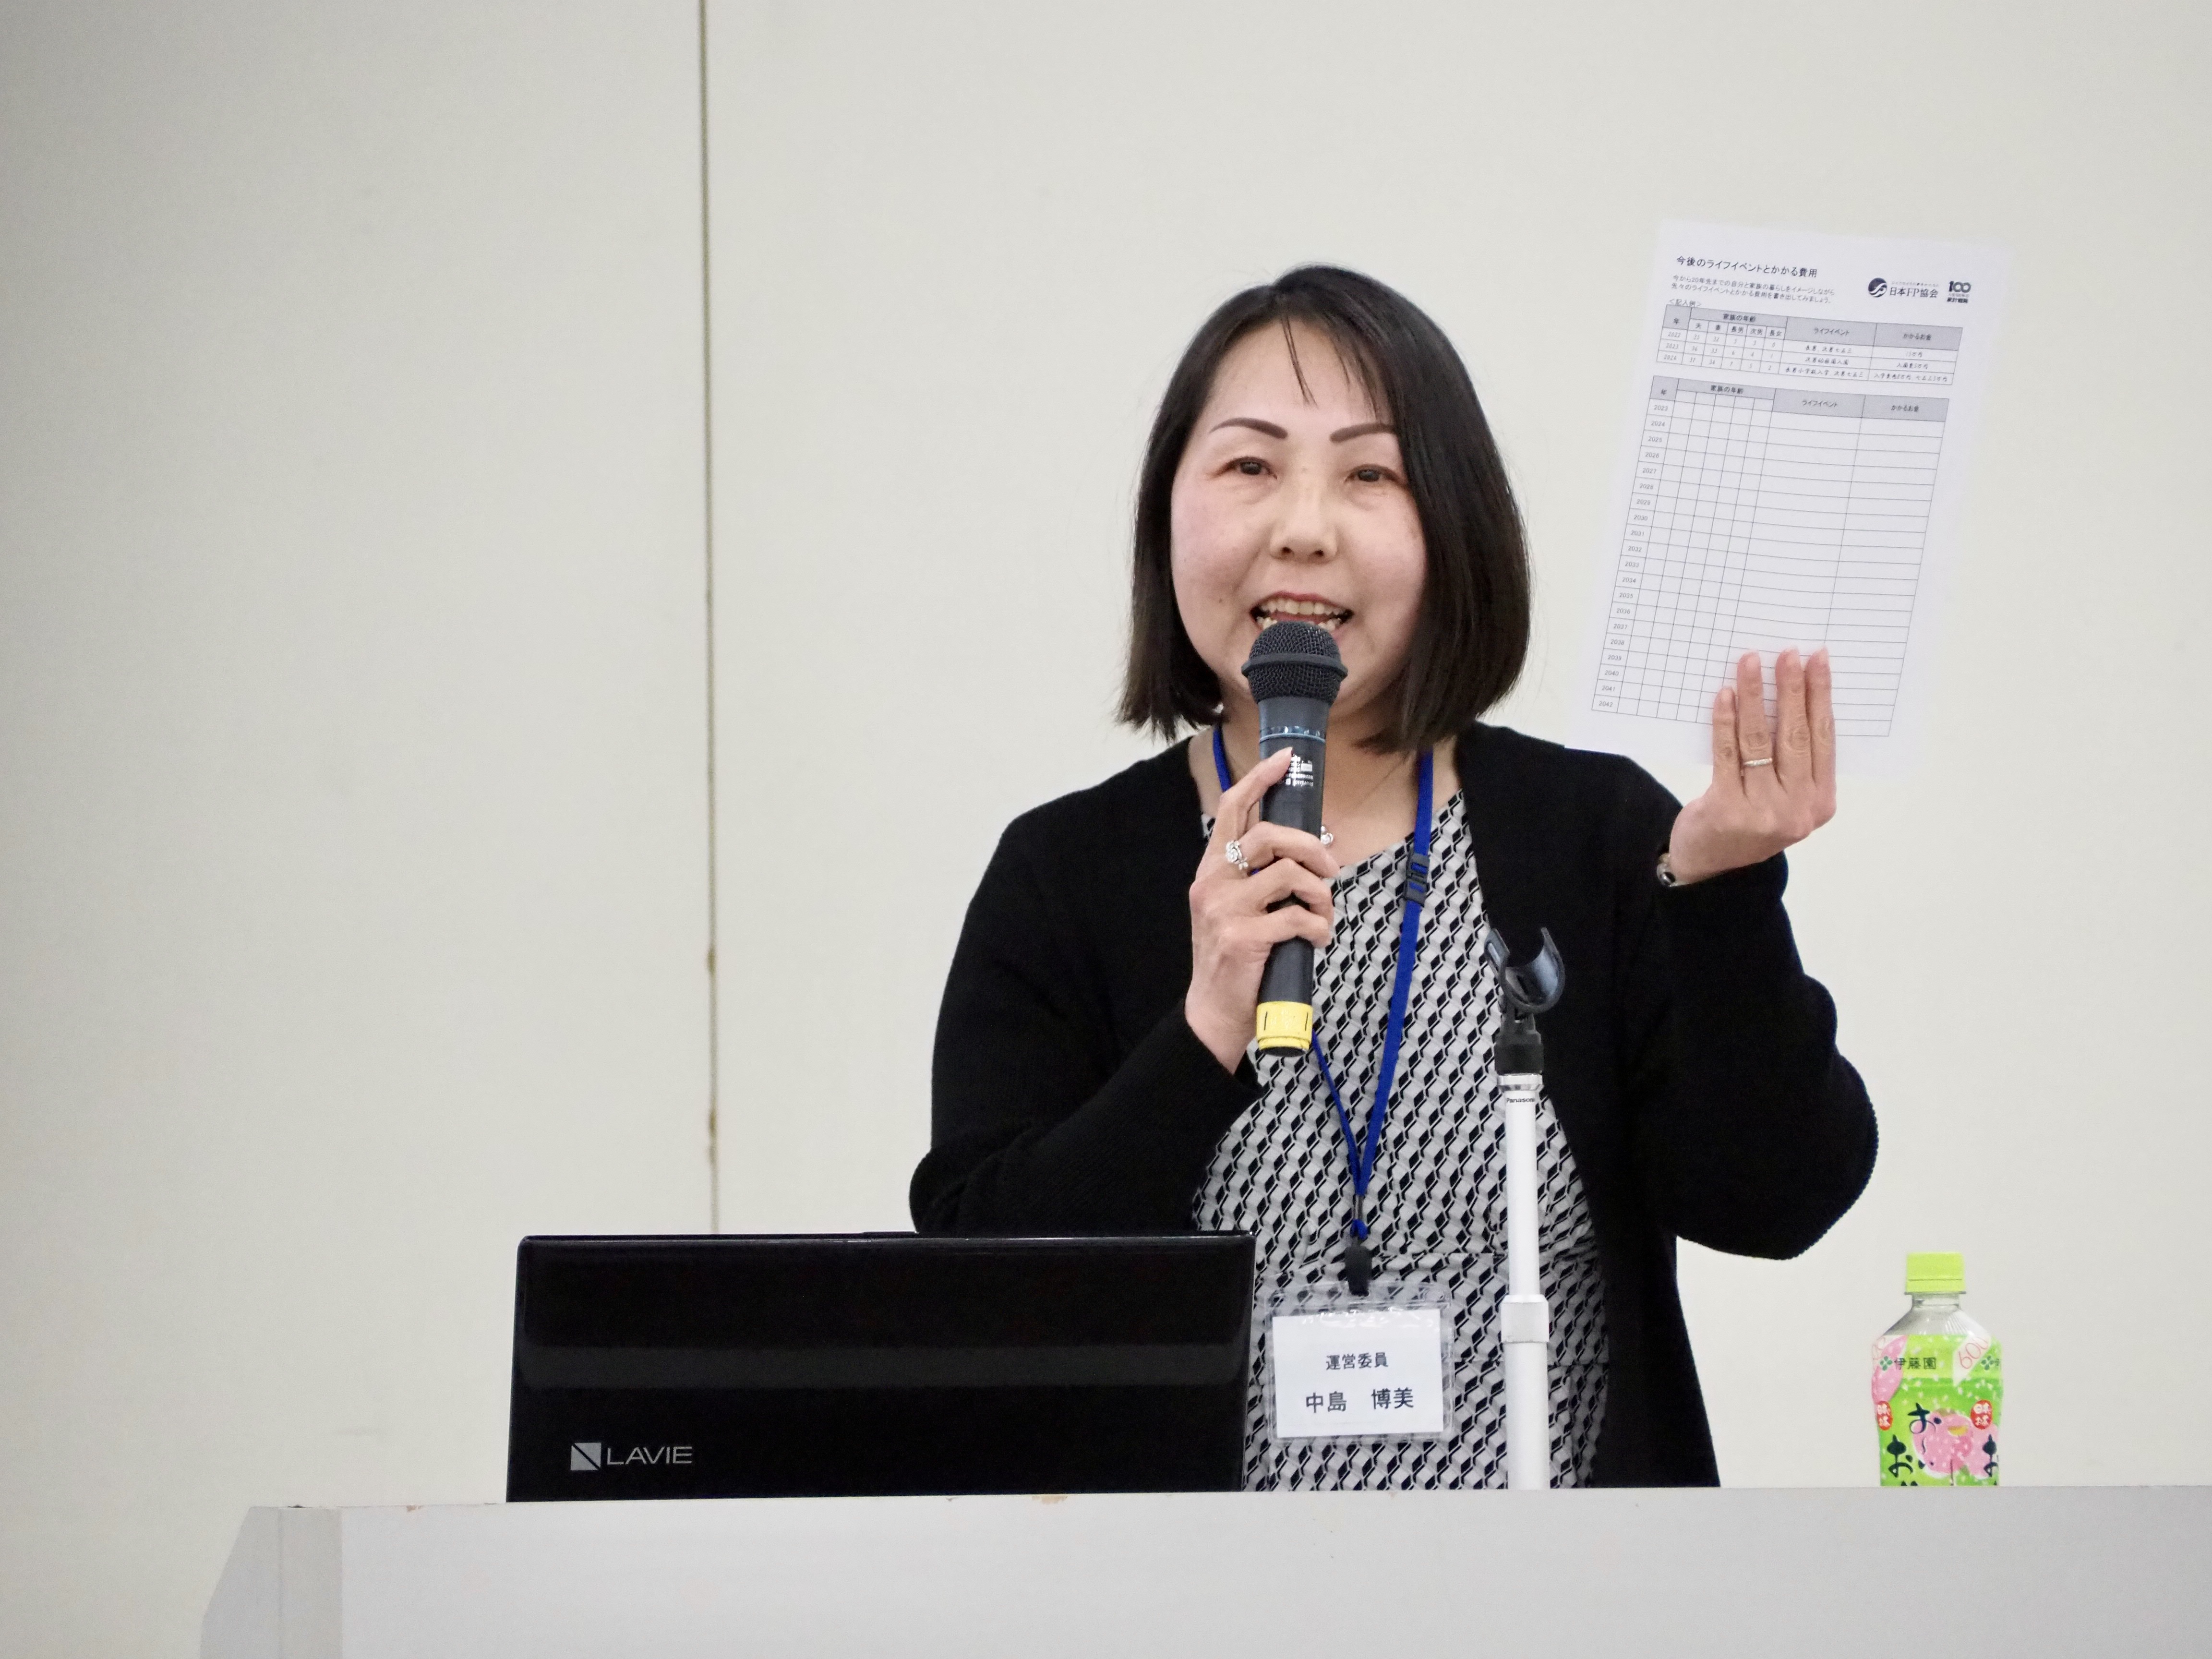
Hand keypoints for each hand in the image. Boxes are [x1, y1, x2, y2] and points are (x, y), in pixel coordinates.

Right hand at [1187, 746, 1338, 1070]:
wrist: (1213, 1012)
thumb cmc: (1235, 959)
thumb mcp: (1238, 909)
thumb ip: (1264, 879)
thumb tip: (1318, 850)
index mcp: (1211, 870)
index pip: (1232, 809)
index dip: (1260, 779)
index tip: (1286, 758)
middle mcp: (1212, 883)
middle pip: (1267, 835)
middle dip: (1309, 846)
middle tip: (1330, 868)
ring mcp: (1225, 910)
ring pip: (1287, 874)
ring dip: (1319, 893)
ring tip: (1323, 912)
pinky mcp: (1243, 938)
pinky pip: (1298, 917)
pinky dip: (1318, 928)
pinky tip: (1317, 940)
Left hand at [1667, 649, 1836, 884]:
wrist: (1709, 864)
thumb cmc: (1748, 819)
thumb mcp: (1784, 797)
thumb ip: (1792, 759)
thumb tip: (1790, 693)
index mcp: (1821, 801)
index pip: (1824, 738)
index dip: (1821, 696)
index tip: (1818, 660)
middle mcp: (1798, 808)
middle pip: (1797, 736)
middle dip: (1792, 689)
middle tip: (1787, 654)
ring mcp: (1764, 812)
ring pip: (1761, 741)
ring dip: (1756, 696)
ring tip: (1750, 663)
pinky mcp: (1728, 810)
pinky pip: (1728, 755)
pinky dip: (1726, 721)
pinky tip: (1725, 696)